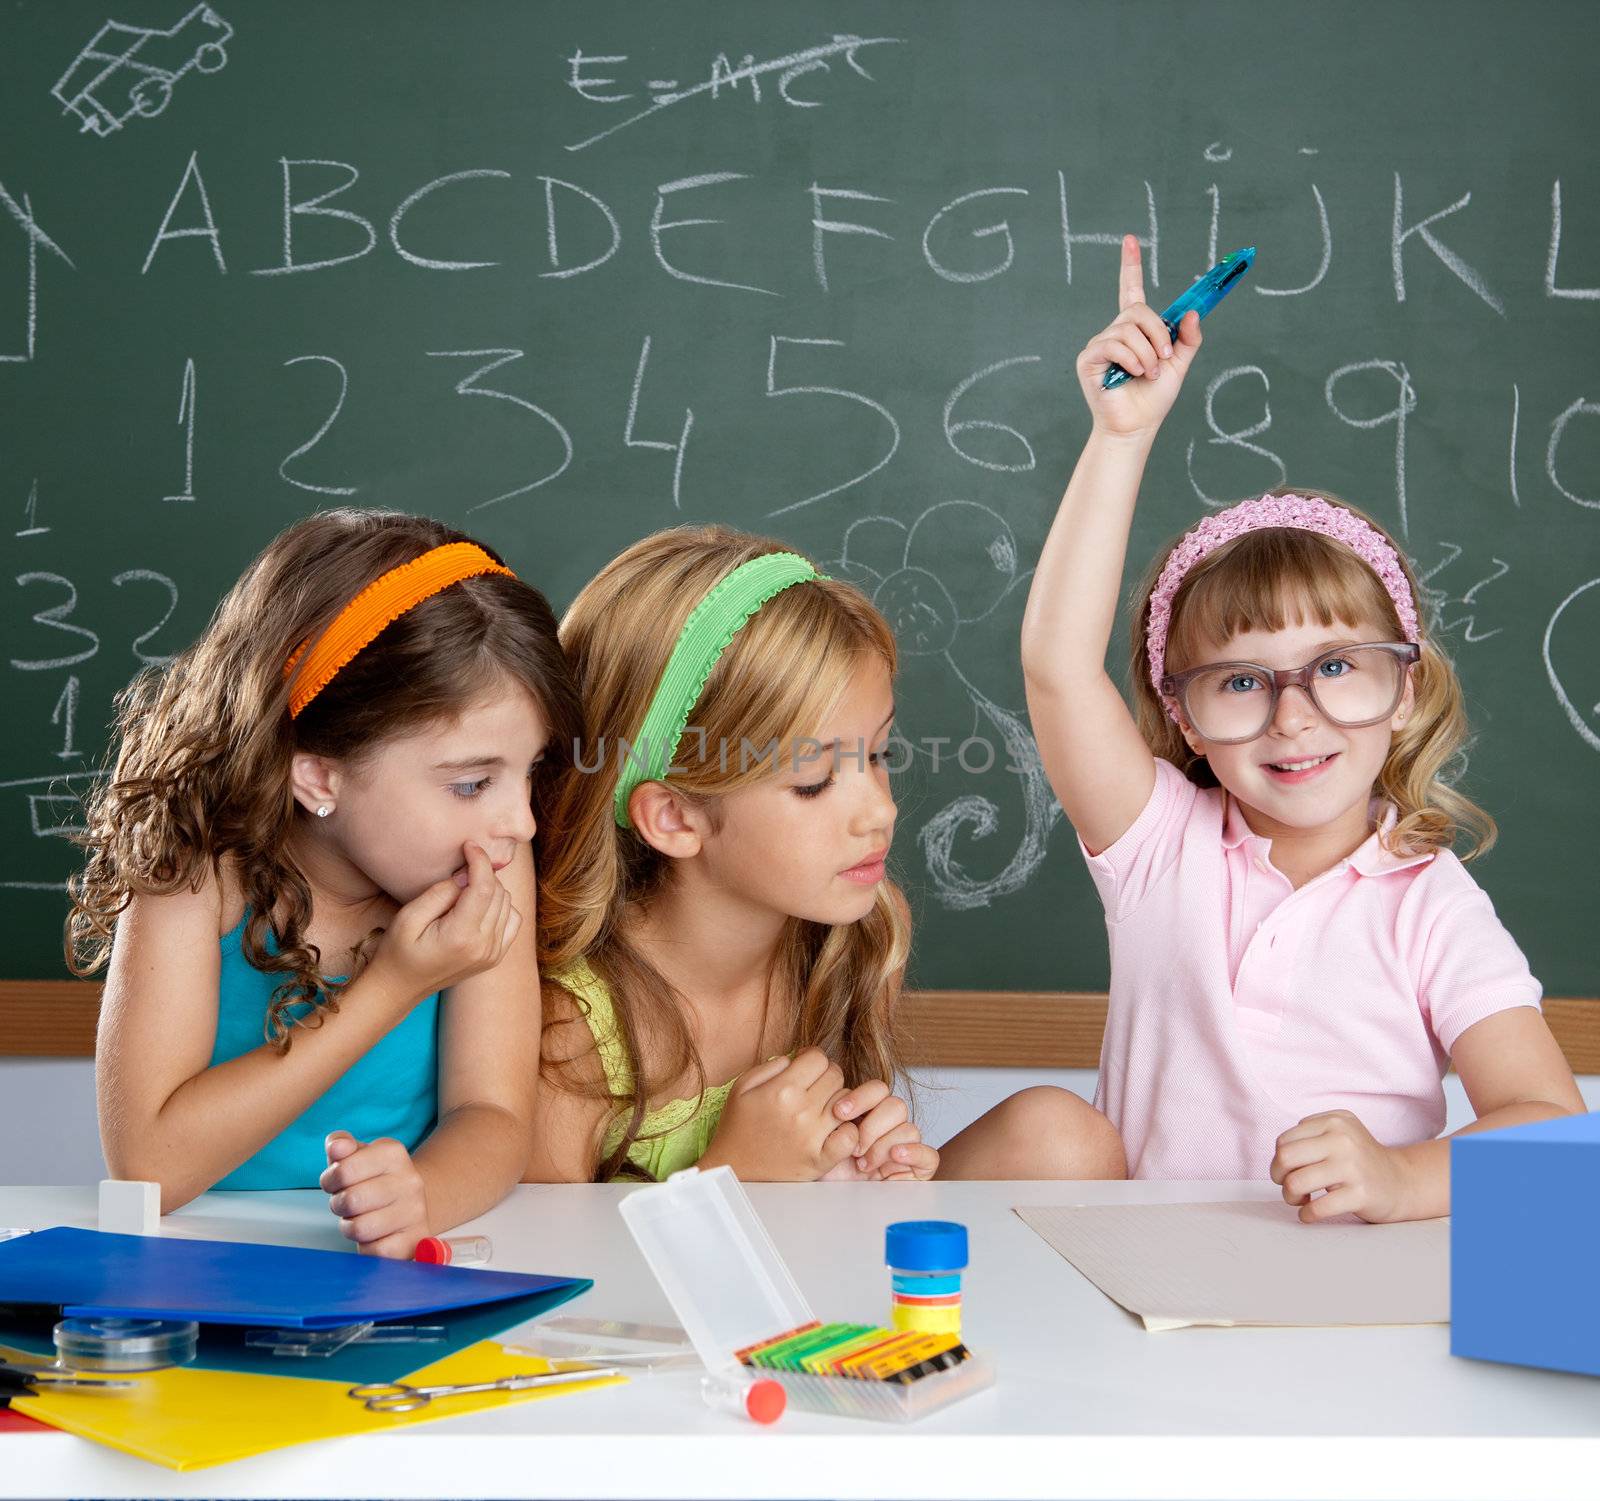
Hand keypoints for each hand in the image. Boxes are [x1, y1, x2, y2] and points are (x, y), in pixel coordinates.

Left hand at [321, 1131, 428, 1256]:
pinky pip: (375, 1251)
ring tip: (359, 1218)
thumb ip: (340, 1144)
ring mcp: (415, 1211)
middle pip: (351, 1200)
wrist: (410, 1202)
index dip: (330, 1180)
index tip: (336, 1182)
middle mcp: (410, 1181)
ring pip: (361, 1228)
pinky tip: (374, 1236)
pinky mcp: (415, 1240)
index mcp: (393, 1153)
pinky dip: (366, 1247)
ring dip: (351, 1227)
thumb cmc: (374, 1179)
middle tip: (347, 1203)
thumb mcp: (356, 1155)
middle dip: (339, 1205)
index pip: (344, 1170)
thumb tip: (336, 1147)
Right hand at [367, 842, 521, 1001]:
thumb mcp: (410, 916)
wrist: (399, 988)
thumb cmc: (398, 950)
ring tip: (462, 895)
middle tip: (457, 875)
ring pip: (507, 903)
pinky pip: (512, 920)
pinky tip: (477, 908)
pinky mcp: (496, 956)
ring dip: (490, 890)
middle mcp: (485, 947)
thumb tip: (468, 873)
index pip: (485, 887)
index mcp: (462, 937)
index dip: (480, 860)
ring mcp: (494, 954)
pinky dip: (499, 907)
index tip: (469, 845)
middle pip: (499, 893)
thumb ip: (442, 892)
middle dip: (482, 874)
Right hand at [703, 1049, 859, 1180]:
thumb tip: (798, 1058)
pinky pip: (851, 1137)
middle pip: (836, 1076)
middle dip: (826, 1077)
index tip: (806, 1068)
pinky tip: (833, 1131)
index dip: (813, 1059)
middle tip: (813, 1088)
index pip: (819, 1057)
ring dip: (837, 1102)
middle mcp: (800, 1110)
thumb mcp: (742, 1087)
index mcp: (781, 1089)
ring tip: (820, 1110)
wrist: (731, 1170)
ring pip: (847, 1102)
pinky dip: (847, 1131)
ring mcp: (812, 1137)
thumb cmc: (737, 1126)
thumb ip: (772, 1066)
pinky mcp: (820, 1160)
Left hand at [819, 1079, 938, 1180]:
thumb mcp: (825, 1139)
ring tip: (863, 1164)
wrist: (832, 1199)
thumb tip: (838, 1102)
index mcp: (870, 1112)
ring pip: (909, 1128)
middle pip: (896, 1106)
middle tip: (854, 1148)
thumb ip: (837, 1118)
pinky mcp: (919, 1169)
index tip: (838, 1112)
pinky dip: (914, 1153)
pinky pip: (929, 1155)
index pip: (878, 1089)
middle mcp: (890, 1126)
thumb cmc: (826, 1168)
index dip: (861, 1097)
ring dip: (883, 1146)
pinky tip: (895, 1156)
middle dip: (872, 1126)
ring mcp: (906, 1146)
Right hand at [1075, 234, 1202, 441]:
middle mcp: (1115, 332)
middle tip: (1164, 357)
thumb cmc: (1153, 399)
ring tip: (1148, 374)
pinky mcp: (1089, 358)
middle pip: (1137, 309)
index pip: (1130, 289)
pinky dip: (1131, 359)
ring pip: (1128, 329)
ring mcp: (1100, 344)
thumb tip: (1191, 314)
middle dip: (1157, 332)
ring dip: (1147, 353)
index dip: (1130, 265)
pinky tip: (1133, 375)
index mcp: (1135, 330)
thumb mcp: (1179, 365)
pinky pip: (1113, 344)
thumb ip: (1187, 338)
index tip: (1130, 241)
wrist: (1136, 426)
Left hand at [1270, 1110, 1413, 1223]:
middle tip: (1289, 1187)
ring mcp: (1353, 1167)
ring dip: (1290, 1197)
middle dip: (1279, 1177)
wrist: (1402, 1182)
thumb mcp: (1340, 1130)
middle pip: (1286, 1158)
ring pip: (1296, 1183)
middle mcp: (1343, 1140)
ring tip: (1300, 1200)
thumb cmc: (1360, 1159)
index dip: (1278, 1160)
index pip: (1284, 1140)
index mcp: (1334, 1122)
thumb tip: (1280, 1150)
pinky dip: (1307, 1214)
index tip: (1287, 1171)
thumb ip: (1310, 1132)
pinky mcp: (1361, 1194)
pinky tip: (1309, 1214)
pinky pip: (1318, 1207)